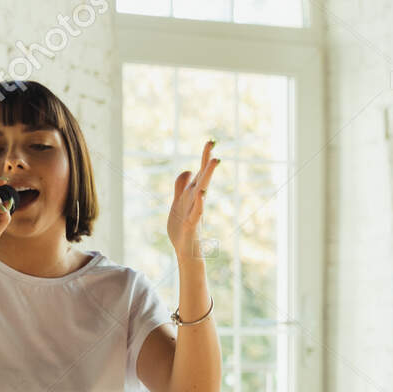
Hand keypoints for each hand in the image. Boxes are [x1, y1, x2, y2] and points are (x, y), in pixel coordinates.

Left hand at [167, 139, 221, 257]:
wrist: (184, 250)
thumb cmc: (182, 228)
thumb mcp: (178, 201)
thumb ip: (181, 185)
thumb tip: (188, 169)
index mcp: (191, 194)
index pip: (199, 171)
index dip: (204, 157)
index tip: (211, 141)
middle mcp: (195, 200)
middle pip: (203, 176)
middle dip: (207, 160)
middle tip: (212, 143)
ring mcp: (195, 211)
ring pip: (202, 190)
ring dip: (207, 176)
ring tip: (214, 161)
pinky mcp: (192, 224)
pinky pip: (197, 212)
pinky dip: (199, 202)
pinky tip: (201, 192)